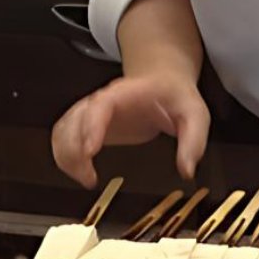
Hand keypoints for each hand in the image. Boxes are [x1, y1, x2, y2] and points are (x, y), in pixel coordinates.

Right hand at [51, 73, 210, 188]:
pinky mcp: (87, 123)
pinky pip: (63, 136)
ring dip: (66, 156)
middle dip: (74, 150)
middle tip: (89, 177)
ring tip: (87, 178)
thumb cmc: (176, 96)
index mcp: (128, 92)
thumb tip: (187, 170)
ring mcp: (92, 110)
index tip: (90, 151)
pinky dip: (64, 156)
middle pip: (75, 119)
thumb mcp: (195, 114)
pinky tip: (81, 172)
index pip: (102, 104)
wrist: (164, 80)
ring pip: (63, 129)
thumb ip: (193, 141)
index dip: (92, 126)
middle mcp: (103, 99)